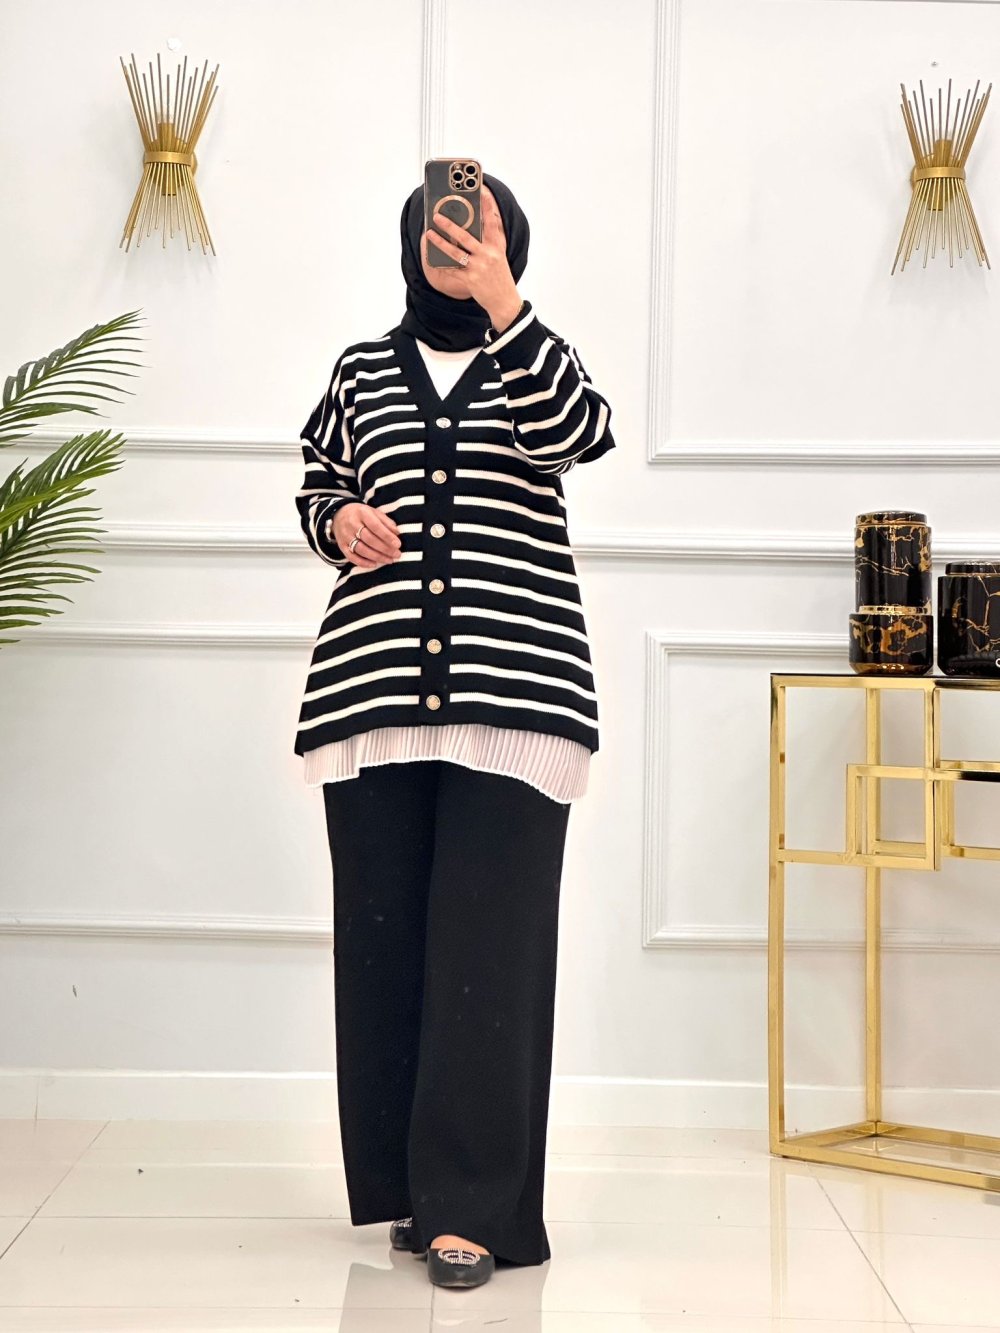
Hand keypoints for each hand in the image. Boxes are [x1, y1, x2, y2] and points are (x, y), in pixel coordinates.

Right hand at [330, 502, 401, 568]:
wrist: (339, 514)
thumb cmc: (362, 514)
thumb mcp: (374, 512)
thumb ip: (386, 522)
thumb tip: (397, 533)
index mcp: (362, 513)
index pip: (376, 526)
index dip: (387, 536)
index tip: (398, 544)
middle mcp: (352, 524)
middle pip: (369, 539)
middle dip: (385, 549)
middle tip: (397, 554)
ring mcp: (345, 536)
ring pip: (362, 549)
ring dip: (377, 557)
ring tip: (389, 560)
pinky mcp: (342, 545)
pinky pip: (352, 557)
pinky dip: (363, 563)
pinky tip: (374, 564)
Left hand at [424, 190, 522, 332]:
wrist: (505, 301)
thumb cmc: (500, 277)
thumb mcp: (500, 255)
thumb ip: (492, 239)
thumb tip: (483, 221)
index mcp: (497, 246)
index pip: (493, 221)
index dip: (487, 204)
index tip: (481, 189)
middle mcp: (488, 255)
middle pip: (466, 236)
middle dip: (449, 225)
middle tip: (437, 216)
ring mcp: (479, 268)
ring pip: (455, 252)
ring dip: (440, 242)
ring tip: (430, 233)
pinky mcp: (471, 280)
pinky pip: (452, 270)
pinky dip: (441, 264)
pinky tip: (432, 258)